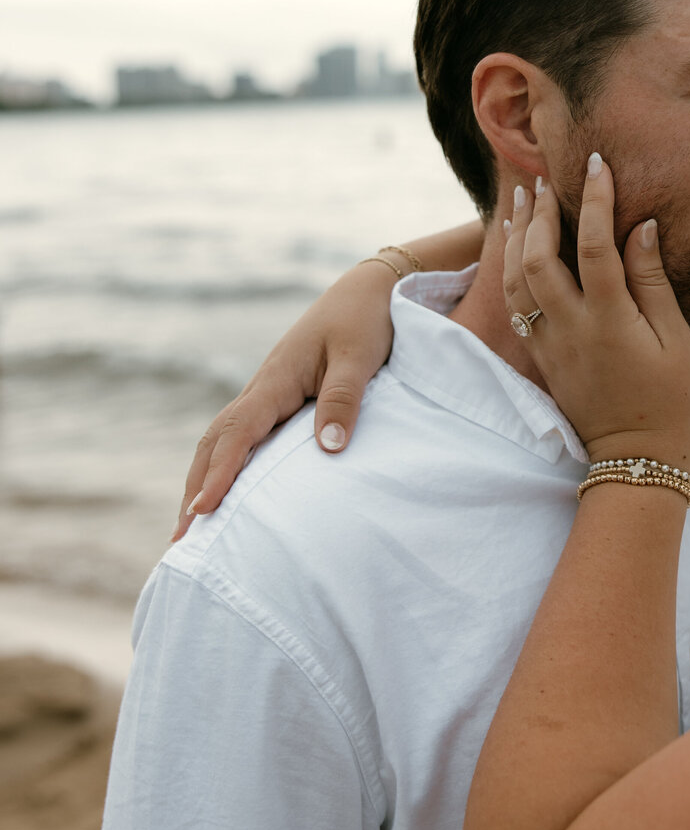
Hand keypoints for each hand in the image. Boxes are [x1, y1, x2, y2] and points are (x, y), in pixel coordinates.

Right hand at [171, 262, 396, 538]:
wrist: (370, 290)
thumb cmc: (366, 321)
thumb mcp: (359, 358)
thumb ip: (342, 400)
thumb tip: (327, 448)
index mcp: (276, 380)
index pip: (238, 433)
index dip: (219, 473)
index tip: (202, 511)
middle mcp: (263, 388)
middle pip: (215, 441)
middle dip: (195, 486)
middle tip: (180, 539)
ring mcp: (268, 392)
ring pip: (224, 438)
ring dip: (204, 476)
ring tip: (192, 523)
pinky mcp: (280, 397)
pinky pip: (244, 434)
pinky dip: (226, 462)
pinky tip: (230, 487)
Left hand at [504, 155, 689, 468]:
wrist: (637, 459)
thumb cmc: (671, 399)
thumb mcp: (676, 340)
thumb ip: (652, 281)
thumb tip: (640, 226)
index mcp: (610, 322)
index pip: (596, 245)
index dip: (595, 199)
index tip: (597, 164)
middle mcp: (571, 330)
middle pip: (537, 259)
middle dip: (540, 214)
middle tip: (545, 178)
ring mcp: (551, 345)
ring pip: (515, 281)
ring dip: (516, 236)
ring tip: (524, 200)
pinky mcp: (542, 357)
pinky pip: (516, 304)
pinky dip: (511, 267)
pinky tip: (517, 245)